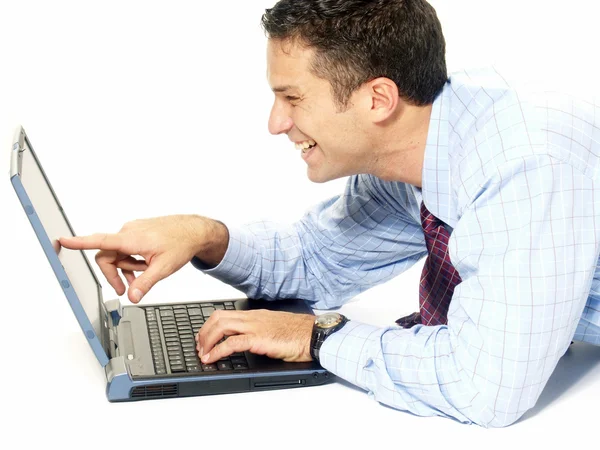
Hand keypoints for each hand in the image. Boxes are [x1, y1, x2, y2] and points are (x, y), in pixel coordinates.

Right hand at [58, 215, 227, 302]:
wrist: (193, 231)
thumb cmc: (181, 243)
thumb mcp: (163, 268)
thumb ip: (145, 283)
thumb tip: (132, 297)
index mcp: (131, 238)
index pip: (100, 241)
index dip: (79, 242)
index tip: (63, 240)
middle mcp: (128, 231)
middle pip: (108, 256)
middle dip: (115, 273)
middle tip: (125, 289)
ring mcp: (132, 230)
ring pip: (118, 253)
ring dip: (128, 266)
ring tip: (145, 272)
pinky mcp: (136, 231)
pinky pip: (126, 248)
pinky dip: (132, 258)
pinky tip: (146, 263)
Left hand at [196, 309, 314, 362]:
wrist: (313, 334)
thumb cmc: (299, 333)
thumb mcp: (275, 329)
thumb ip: (261, 332)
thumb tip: (250, 340)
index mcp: (256, 316)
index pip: (226, 314)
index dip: (211, 325)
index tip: (205, 337)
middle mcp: (253, 318)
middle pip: (219, 317)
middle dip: (204, 332)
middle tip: (199, 346)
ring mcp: (255, 327)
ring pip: (221, 326)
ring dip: (207, 340)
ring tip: (202, 353)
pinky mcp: (258, 339)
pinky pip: (231, 343)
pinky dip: (217, 351)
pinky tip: (211, 358)